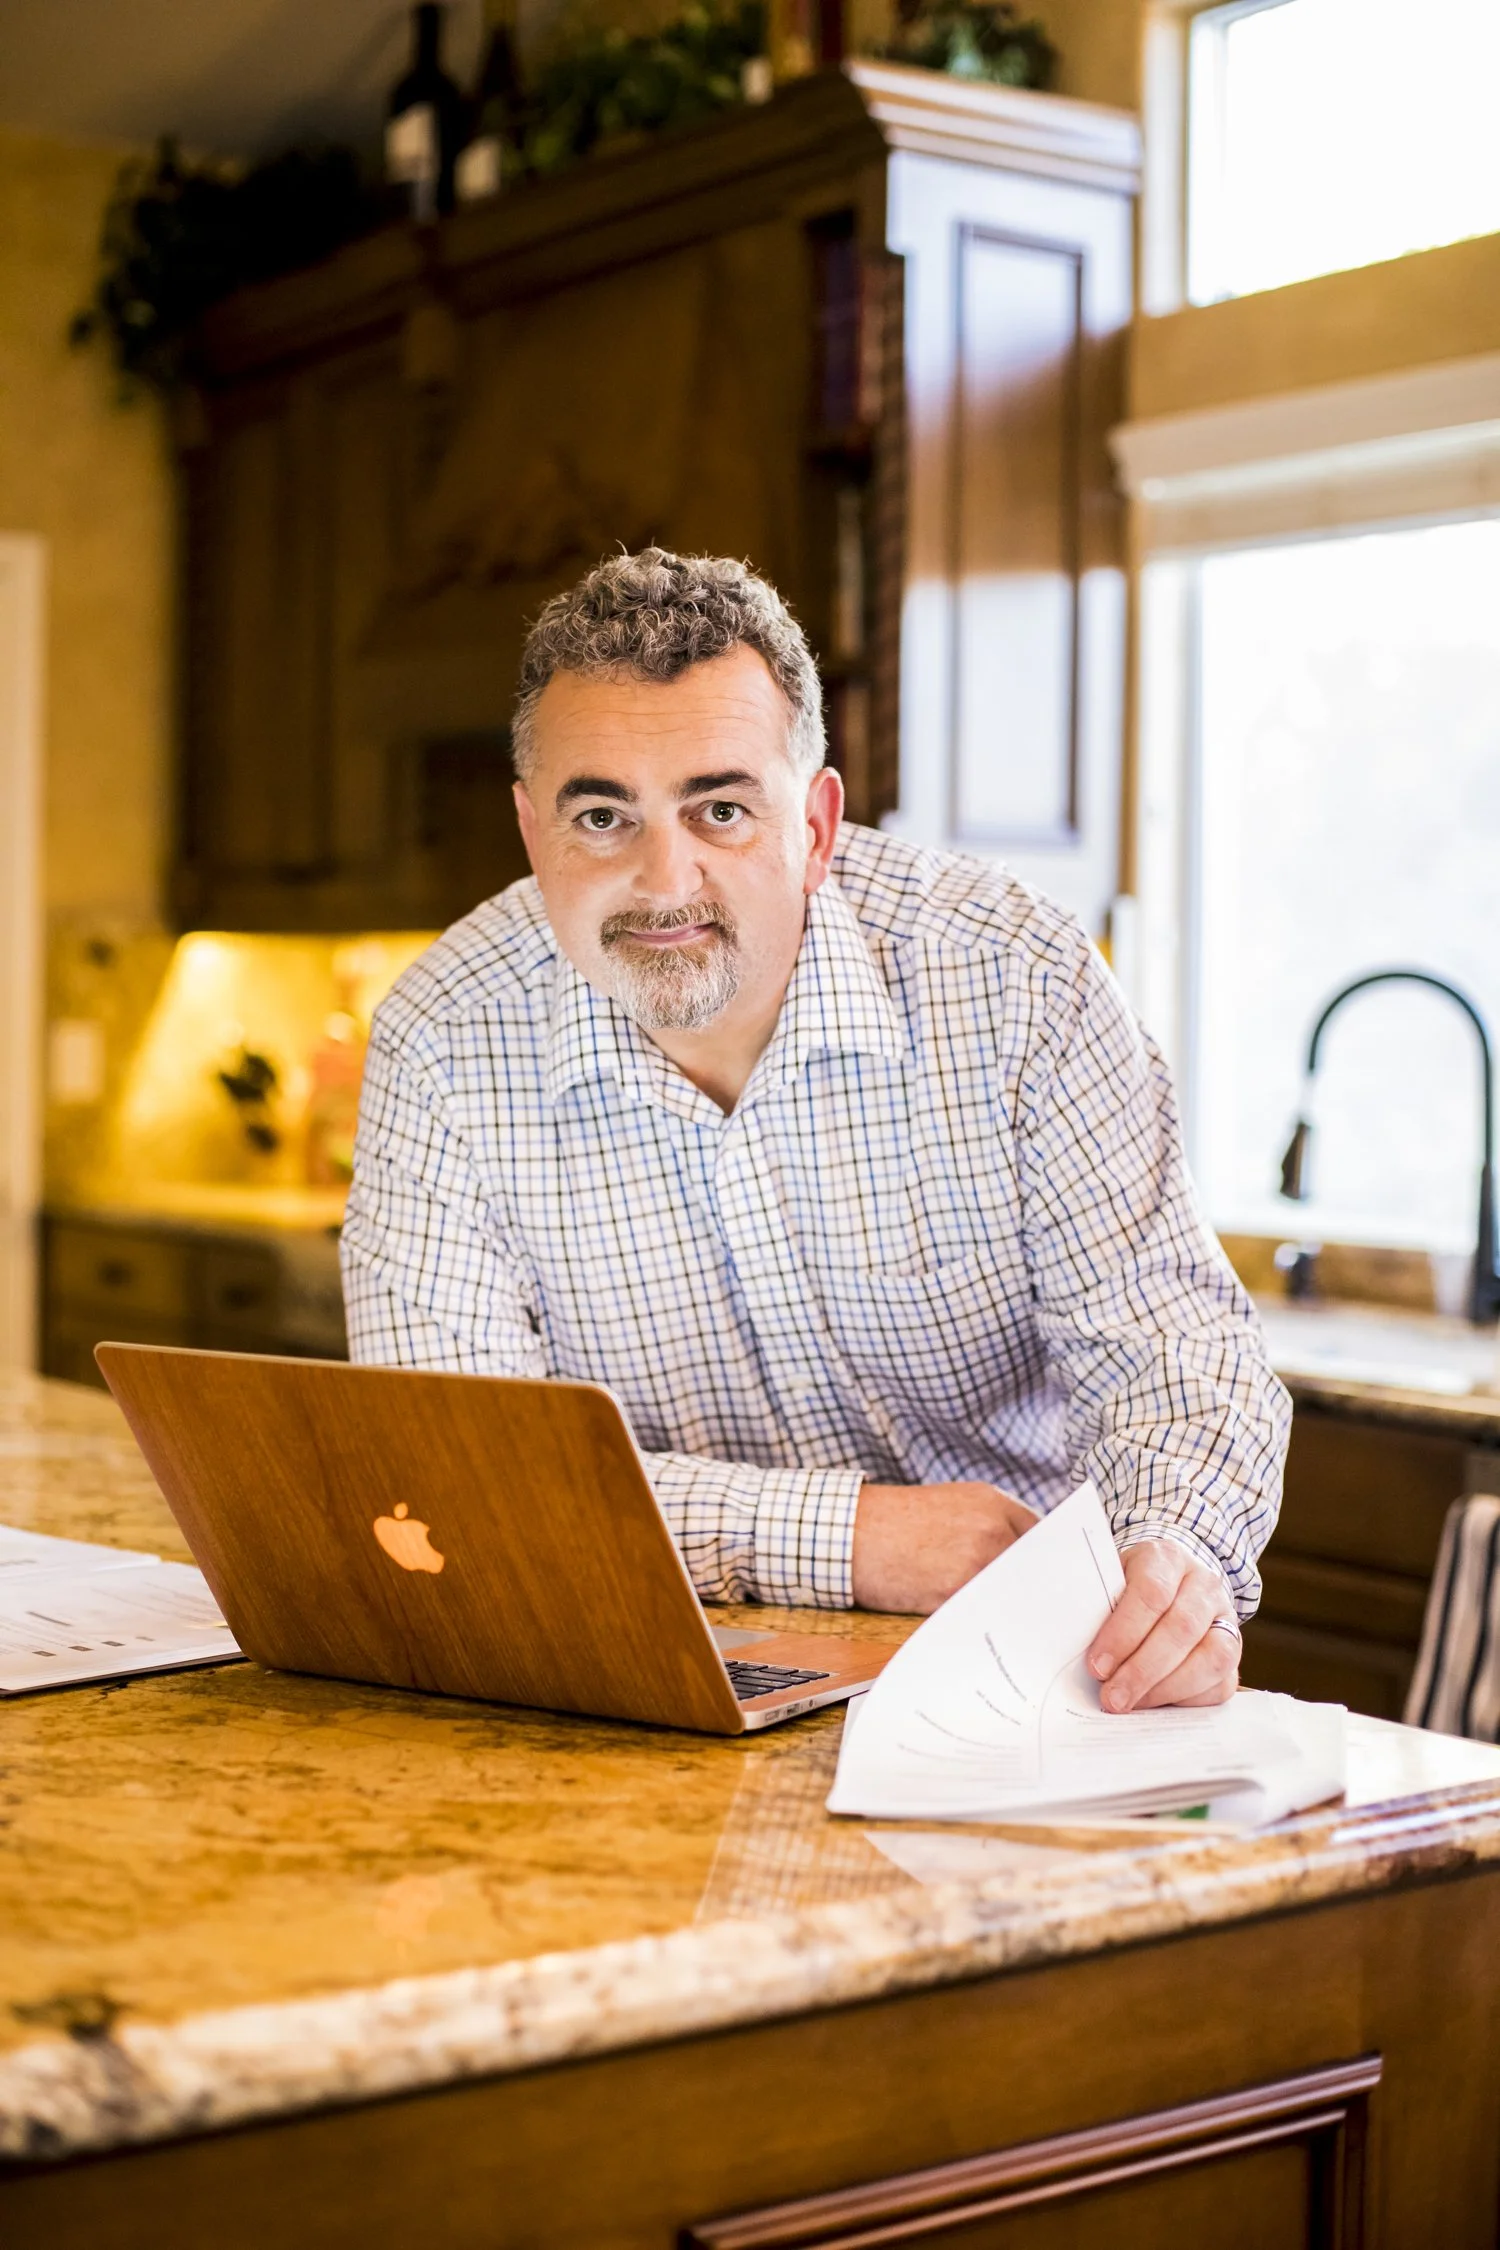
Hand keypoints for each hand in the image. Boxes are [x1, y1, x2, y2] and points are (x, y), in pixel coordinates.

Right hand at [852, 1481, 1037, 1613]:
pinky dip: (982, 1622)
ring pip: (1012, 1594)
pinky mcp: (956, 1590)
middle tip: (1028, 1608)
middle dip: (1030, 1588)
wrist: (848, 1532)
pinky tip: (970, 1625)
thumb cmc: (890, 1523)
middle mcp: (990, 1526)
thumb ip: (986, 1525)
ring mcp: (976, 1559)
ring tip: (996, 1620)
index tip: (1044, 1581)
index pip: (1042, 1537)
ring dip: (1007, 1608)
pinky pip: (983, 1613)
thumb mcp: (946, 1506)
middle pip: (1034, 1568)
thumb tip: (1016, 1559)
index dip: (1044, 1563)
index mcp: (990, 1502)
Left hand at [1086, 1540, 1240, 1711]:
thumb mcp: (1109, 1583)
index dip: (1124, 1633)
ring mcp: (1225, 1617)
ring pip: (1211, 1657)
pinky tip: (1157, 1704)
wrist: (1169, 1583)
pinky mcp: (1234, 1650)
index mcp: (1166, 1558)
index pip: (1151, 1593)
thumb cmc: (1126, 1588)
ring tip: (1132, 1705)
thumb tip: (1075, 1651)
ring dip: (1166, 1688)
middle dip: (1142, 1670)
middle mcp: (1204, 1584)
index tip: (1097, 1665)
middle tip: (1112, 1697)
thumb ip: (1096, 1608)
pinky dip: (1188, 1699)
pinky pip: (1221, 1683)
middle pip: (1181, 1628)